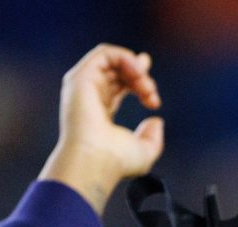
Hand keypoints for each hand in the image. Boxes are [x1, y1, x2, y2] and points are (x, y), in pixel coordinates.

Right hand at [40, 45, 163, 216]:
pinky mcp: (80, 77)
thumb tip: (156, 120)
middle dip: (141, 75)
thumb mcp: (143, 152)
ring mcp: (83, 86)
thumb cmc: (116, 162)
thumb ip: (152, 138)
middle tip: (151, 93)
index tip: (154, 98)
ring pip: (113, 61)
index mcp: (100, 113)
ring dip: (136, 69)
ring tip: (146, 88)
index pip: (119, 86)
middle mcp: (89, 97)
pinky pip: (105, 53)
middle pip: (117, 71)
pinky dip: (125, 57)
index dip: (139, 82)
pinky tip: (138, 74)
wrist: (95, 160)